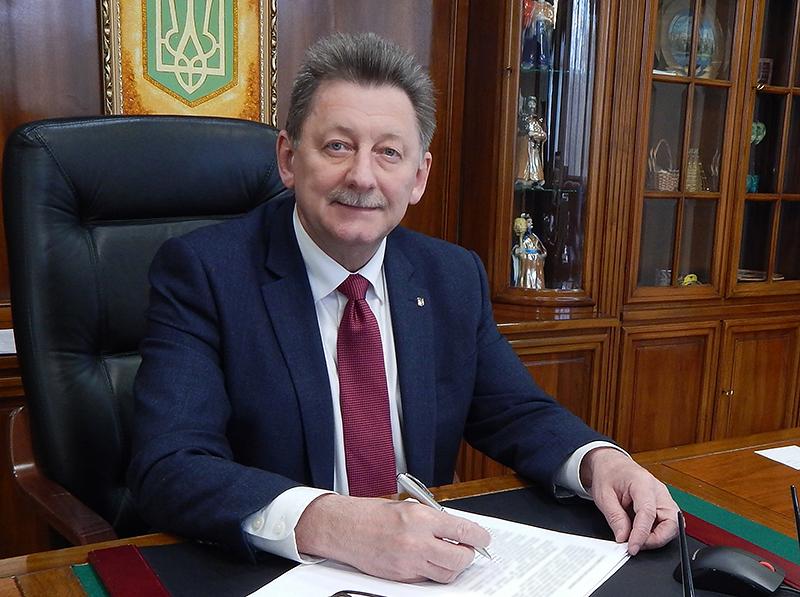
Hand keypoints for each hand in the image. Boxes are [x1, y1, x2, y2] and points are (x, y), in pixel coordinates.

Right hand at [295, 493, 490, 582]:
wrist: (342, 528)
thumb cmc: (370, 514)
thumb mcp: (407, 506)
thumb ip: (432, 519)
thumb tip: (457, 530)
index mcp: (420, 518)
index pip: (463, 530)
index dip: (479, 536)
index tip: (483, 538)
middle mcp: (416, 542)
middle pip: (460, 559)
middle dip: (468, 554)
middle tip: (467, 548)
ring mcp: (408, 563)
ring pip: (447, 574)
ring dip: (453, 566)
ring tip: (447, 555)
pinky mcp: (400, 578)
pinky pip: (427, 580)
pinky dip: (433, 572)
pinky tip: (428, 561)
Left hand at [581, 447, 677, 555]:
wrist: (612, 465)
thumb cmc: (609, 475)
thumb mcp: (603, 495)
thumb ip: (615, 517)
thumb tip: (623, 537)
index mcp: (642, 482)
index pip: (648, 513)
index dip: (641, 534)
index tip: (632, 547)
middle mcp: (658, 490)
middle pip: (671, 522)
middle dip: (656, 539)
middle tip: (636, 545)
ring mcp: (664, 498)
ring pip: (672, 525)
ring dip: (657, 537)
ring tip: (637, 539)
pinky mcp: (663, 505)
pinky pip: (666, 524)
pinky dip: (656, 533)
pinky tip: (641, 533)